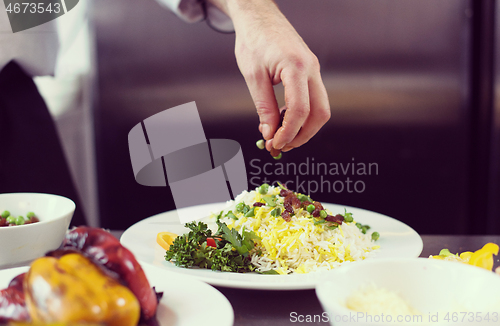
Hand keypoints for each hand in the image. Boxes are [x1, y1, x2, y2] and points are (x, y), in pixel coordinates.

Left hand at [209, 0, 330, 154]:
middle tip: (282, 145)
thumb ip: (264, 107)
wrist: (259, 17)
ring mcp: (314, 70)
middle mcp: (311, 69)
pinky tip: (283, 118)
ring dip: (303, 126)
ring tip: (281, 134)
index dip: (288, 132)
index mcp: (296, 67)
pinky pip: (313, 98)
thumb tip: (269, 133)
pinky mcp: (310, 71)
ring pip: (320, 108)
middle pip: (320, 113)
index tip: (275, 143)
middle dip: (303, 135)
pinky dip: (301, 114)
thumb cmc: (254, 40)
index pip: (300, 110)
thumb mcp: (253, 76)